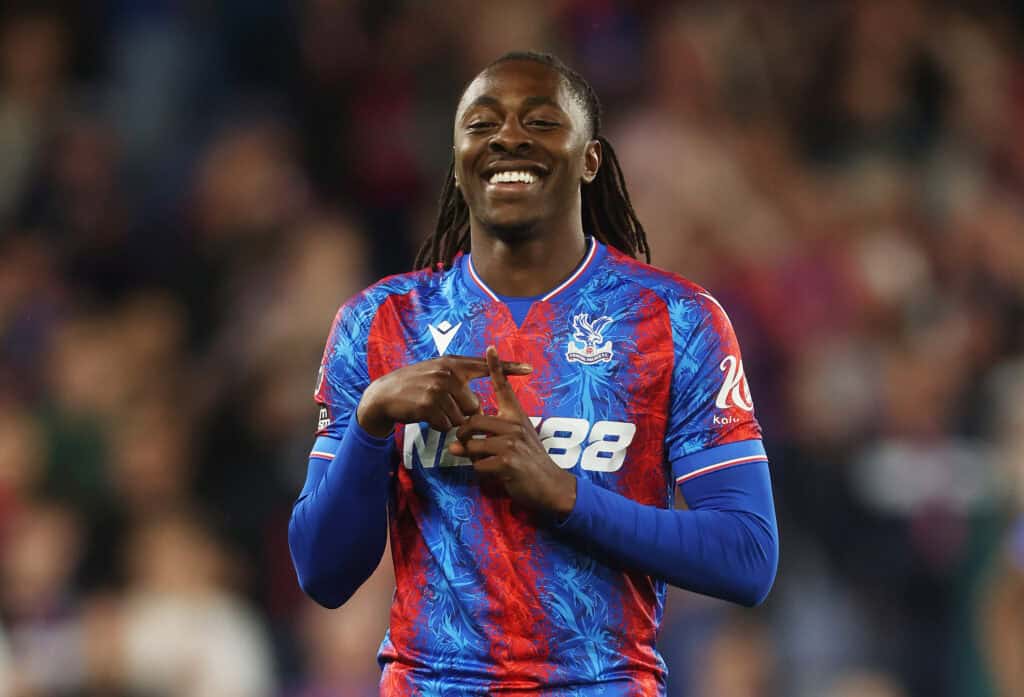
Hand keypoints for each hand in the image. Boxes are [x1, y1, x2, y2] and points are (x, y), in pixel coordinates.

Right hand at [356, 354, 532, 437]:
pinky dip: (437, 425)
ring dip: (448, 420)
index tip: (530, 368)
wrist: (384, 394)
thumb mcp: (436, 374)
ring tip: (432, 409)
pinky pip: (446, 425)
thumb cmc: (414, 386)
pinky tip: (425, 415)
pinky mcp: (429, 404)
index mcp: (453, 363)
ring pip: (461, 418)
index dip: (508, 367)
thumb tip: (478, 405)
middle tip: (442, 406)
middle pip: (474, 405)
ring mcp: (438, 388)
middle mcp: (448, 373)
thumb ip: (458, 380)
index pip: (485, 366)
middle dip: (462, 413)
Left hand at [449, 346, 577, 516]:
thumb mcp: (514, 443)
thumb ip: (485, 441)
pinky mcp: (508, 462)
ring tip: (485, 462)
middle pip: (472, 422)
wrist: (551, 486)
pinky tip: (496, 474)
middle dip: (462, 437)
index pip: (504, 388)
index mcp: (516, 417)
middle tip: (461, 446)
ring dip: (472, 458)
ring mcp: (512, 443)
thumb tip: (454, 447)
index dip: (496, 367)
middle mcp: (515, 425)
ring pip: (472, 445)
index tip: (490, 348)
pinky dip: (481, 472)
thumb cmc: (530, 463)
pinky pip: (478, 465)